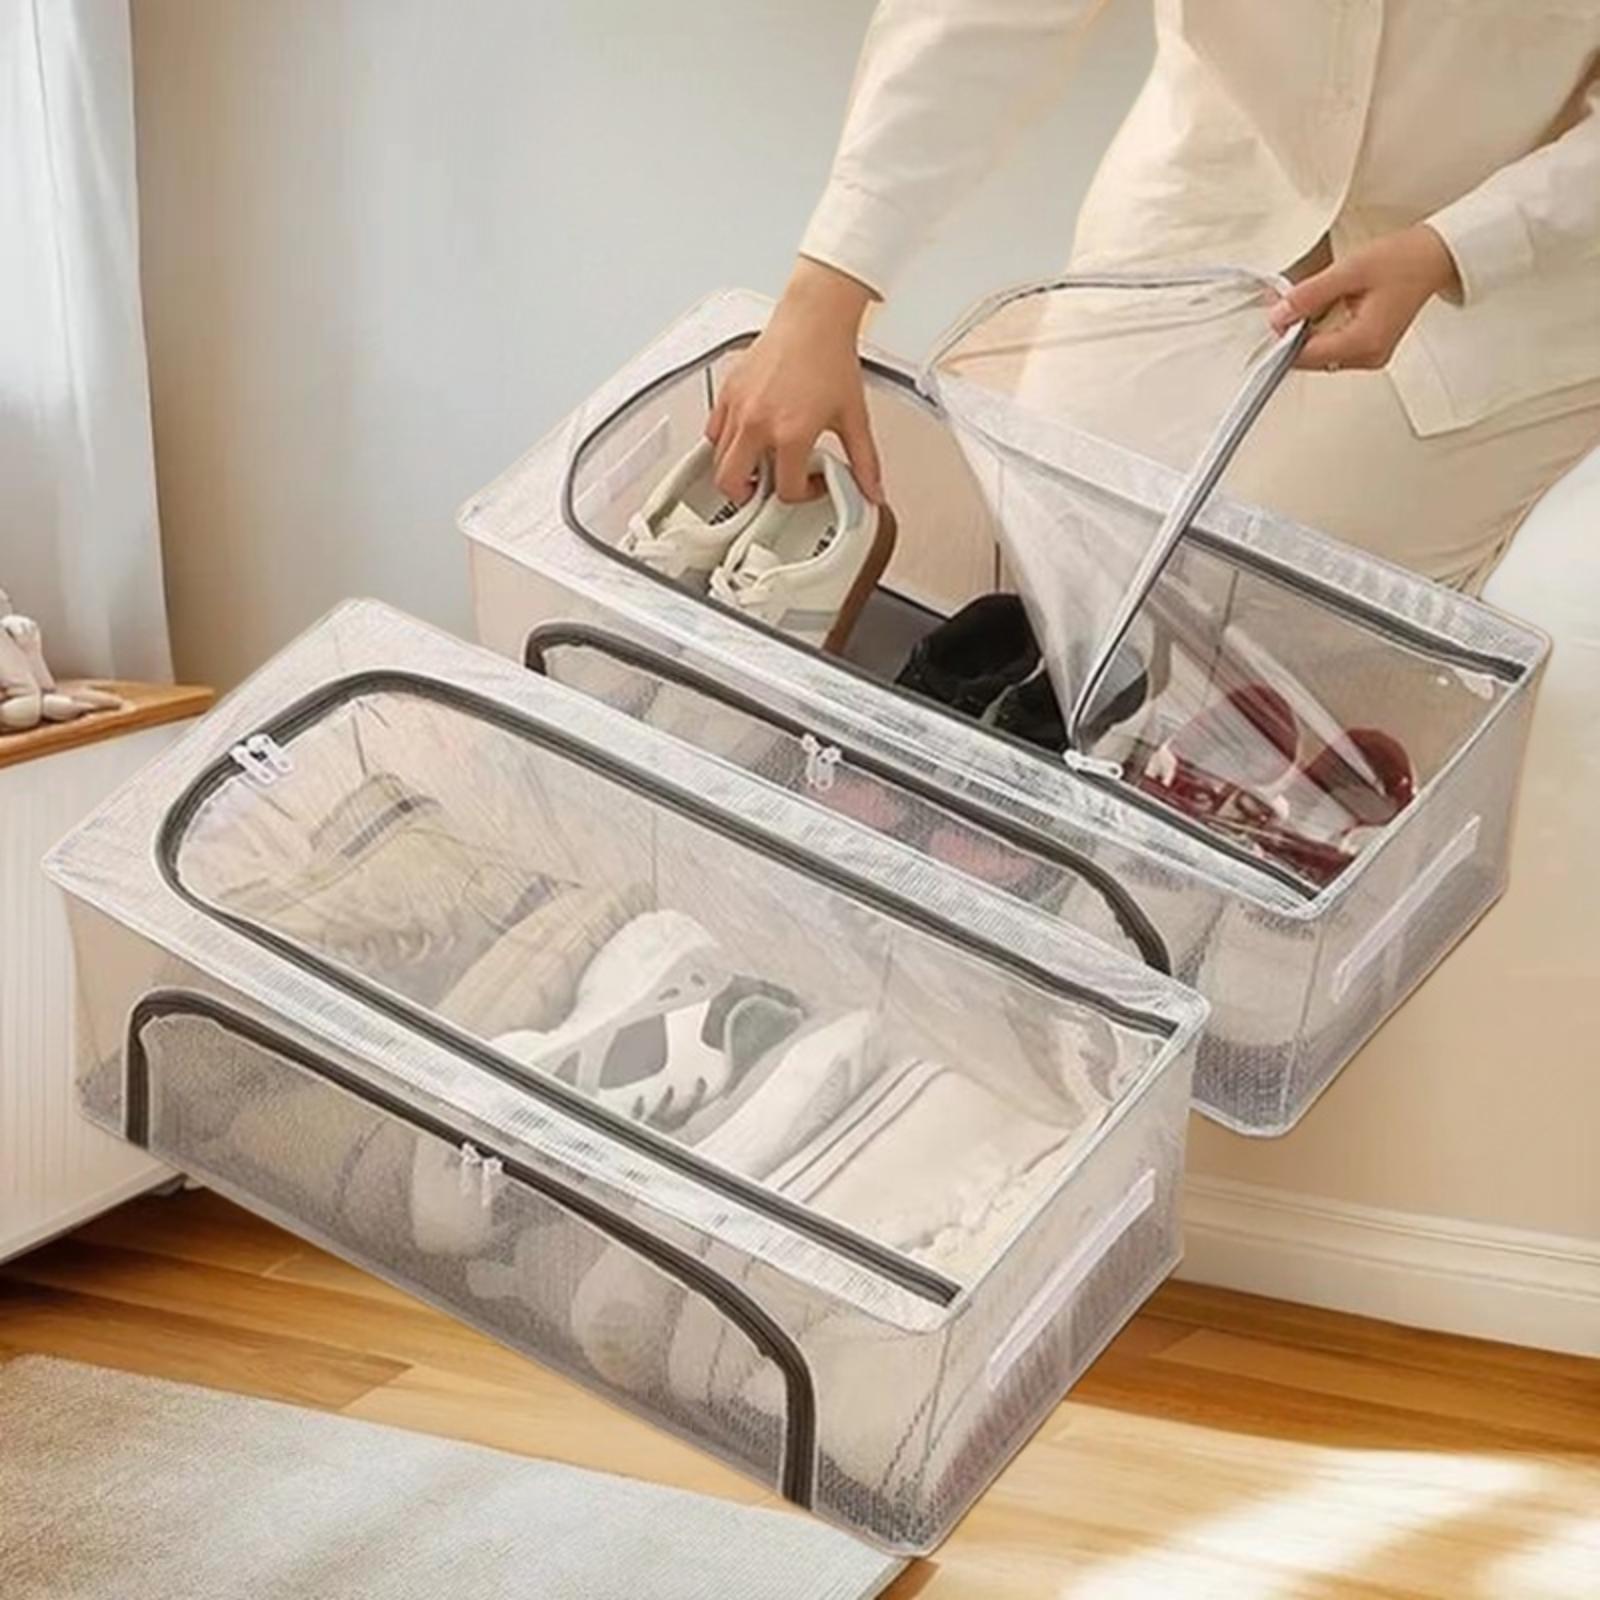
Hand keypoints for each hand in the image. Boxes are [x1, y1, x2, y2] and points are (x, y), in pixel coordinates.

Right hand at [707, 258, 882, 502]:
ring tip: (761, 461)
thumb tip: (873, 489)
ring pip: (718, 459)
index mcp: (790, 433)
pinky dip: (726, 442)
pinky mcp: (728, 391)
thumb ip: (865, 460)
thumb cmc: (830, 357)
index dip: (803, 494)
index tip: (812, 482)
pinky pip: (713, 430)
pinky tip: (749, 436)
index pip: (785, 490)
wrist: (815, 317)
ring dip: (738, 468)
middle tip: (767, 488)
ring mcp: (738, 406)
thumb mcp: (854, 417)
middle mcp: (758, 422)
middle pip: (731, 485)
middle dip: (749, 496)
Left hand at [1268, 225, 1461, 371]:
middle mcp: (1368, 356)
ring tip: (1305, 304)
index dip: (1284, 337)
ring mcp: (1370, 356)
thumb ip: (1311, 295)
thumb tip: (1279, 315)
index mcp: (1364, 341)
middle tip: (1286, 305)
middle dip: (1293, 334)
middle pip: (1311, 359)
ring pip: (1320, 356)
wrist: (1434, 257)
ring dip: (1306, 333)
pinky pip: (1333, 349)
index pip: (1307, 356)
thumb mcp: (1350, 270)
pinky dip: (1320, 332)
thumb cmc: (1404, 260)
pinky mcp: (1369, 349)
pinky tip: (1320, 311)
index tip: (1275, 316)